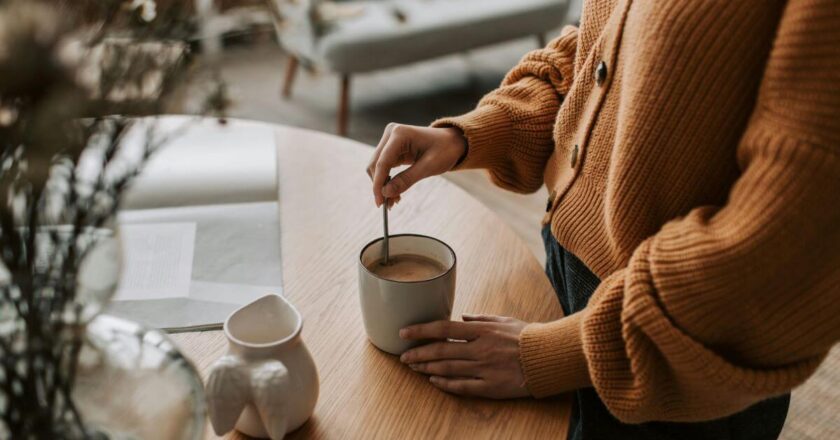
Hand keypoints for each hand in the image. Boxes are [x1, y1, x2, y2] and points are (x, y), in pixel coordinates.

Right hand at [367, 123, 466, 207]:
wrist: (452, 142)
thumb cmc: (445, 150)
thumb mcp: (429, 167)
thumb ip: (407, 179)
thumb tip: (386, 193)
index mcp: (400, 134)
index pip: (382, 162)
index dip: (378, 184)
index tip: (379, 203)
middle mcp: (391, 134)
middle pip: (375, 164)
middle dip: (380, 186)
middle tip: (388, 205)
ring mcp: (390, 140)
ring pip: (377, 167)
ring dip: (383, 185)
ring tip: (394, 200)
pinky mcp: (391, 148)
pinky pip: (383, 167)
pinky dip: (387, 181)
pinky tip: (395, 192)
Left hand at [399, 314, 530, 398]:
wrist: (549, 357)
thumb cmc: (527, 336)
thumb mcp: (503, 320)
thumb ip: (480, 319)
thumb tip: (462, 317)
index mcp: (482, 330)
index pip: (443, 329)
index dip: (421, 331)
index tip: (404, 332)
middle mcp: (480, 349)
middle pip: (441, 352)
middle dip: (418, 353)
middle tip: (403, 356)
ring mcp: (484, 369)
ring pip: (448, 369)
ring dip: (427, 368)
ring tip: (413, 367)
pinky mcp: (491, 386)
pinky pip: (463, 386)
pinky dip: (446, 384)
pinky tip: (434, 381)